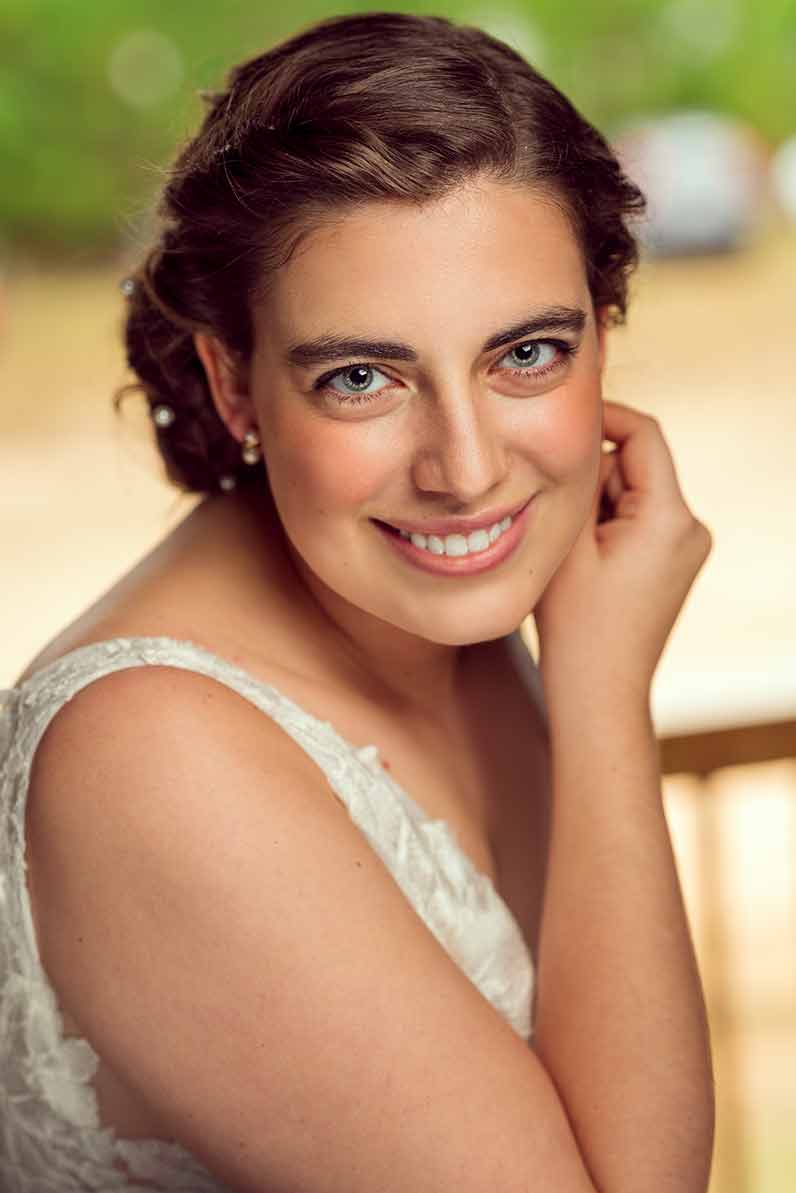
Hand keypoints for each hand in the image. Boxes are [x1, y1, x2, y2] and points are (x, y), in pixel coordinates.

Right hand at [534, 401, 712, 703]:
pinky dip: (608, 529)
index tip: (560, 418)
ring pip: (631, 494)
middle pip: (634, 467)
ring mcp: (687, 547)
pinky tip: (587, 567)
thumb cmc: (578, 628)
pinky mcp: (674, 563)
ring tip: (573, 556)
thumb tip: (575, 432)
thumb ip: (575, 479)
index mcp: (671, 517)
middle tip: (558, 523)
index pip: (644, 434)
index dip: (603, 416)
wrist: (599, 693)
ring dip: (596, 509)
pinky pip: (637, 521)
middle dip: (592, 482)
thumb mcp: (566, 542)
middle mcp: (691, 527)